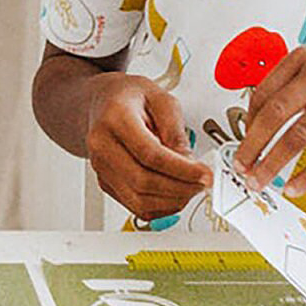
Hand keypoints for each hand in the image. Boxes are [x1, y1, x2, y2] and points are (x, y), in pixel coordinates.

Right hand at [86, 75, 211, 220]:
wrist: (100, 103)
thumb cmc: (128, 98)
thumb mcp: (161, 98)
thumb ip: (176, 129)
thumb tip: (188, 162)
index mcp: (115, 118)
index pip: (149, 154)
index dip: (181, 170)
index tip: (204, 174)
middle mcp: (102, 146)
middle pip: (142, 182)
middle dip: (180, 188)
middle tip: (202, 183)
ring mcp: (101, 167)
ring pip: (139, 200)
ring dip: (172, 201)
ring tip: (191, 188)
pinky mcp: (106, 183)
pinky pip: (135, 207)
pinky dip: (161, 207)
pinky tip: (175, 195)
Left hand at [235, 43, 305, 192]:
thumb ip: (296, 85)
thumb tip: (260, 123)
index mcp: (305, 56)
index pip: (263, 93)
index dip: (247, 123)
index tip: (241, 143)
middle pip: (274, 114)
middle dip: (251, 146)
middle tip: (240, 167)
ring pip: (297, 136)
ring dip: (272, 164)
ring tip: (259, 181)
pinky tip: (294, 187)